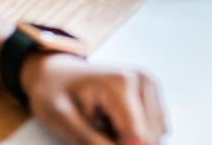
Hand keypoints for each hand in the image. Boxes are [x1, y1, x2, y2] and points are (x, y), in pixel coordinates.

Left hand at [21, 53, 166, 144]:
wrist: (56, 74)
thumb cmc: (54, 94)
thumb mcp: (62, 121)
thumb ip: (90, 141)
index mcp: (123, 85)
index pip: (138, 136)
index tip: (95, 142)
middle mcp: (144, 81)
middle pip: (151, 136)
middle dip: (124, 143)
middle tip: (95, 133)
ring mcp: (151, 85)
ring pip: (158, 133)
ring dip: (131, 138)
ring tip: (104, 128)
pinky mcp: (153, 93)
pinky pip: (157, 127)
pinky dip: (137, 134)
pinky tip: (115, 126)